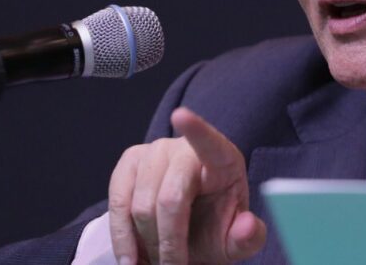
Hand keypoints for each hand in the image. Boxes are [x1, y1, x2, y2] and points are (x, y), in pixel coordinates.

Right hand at [107, 107, 265, 264]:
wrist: (182, 231)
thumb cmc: (212, 229)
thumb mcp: (233, 241)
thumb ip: (248, 238)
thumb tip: (248, 225)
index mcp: (221, 158)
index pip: (209, 141)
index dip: (195, 129)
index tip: (181, 115)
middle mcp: (183, 149)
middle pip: (169, 199)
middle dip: (169, 243)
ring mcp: (152, 152)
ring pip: (140, 206)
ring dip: (147, 243)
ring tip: (158, 261)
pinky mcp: (129, 163)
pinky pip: (117, 203)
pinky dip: (122, 237)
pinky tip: (130, 259)